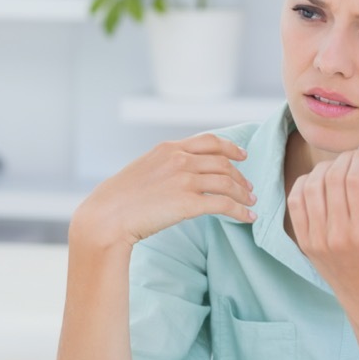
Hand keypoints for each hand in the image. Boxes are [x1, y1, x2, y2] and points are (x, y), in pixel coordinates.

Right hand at [72, 133, 255, 247]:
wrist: (107, 216)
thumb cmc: (119, 198)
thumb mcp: (143, 168)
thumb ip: (165, 165)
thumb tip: (181, 173)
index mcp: (168, 148)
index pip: (209, 141)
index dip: (231, 147)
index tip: (242, 155)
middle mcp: (180, 160)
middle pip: (223, 162)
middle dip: (240, 176)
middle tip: (249, 187)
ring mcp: (185, 180)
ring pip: (228, 182)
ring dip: (243, 194)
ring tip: (250, 203)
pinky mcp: (189, 203)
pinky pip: (224, 205)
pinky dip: (240, 211)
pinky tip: (247, 217)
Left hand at [286, 142, 358, 305]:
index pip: (355, 182)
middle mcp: (337, 236)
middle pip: (332, 181)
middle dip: (344, 159)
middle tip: (354, 155)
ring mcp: (317, 240)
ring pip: (310, 188)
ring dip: (323, 169)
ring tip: (337, 165)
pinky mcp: (304, 242)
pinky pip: (295, 204)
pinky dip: (303, 184)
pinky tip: (317, 179)